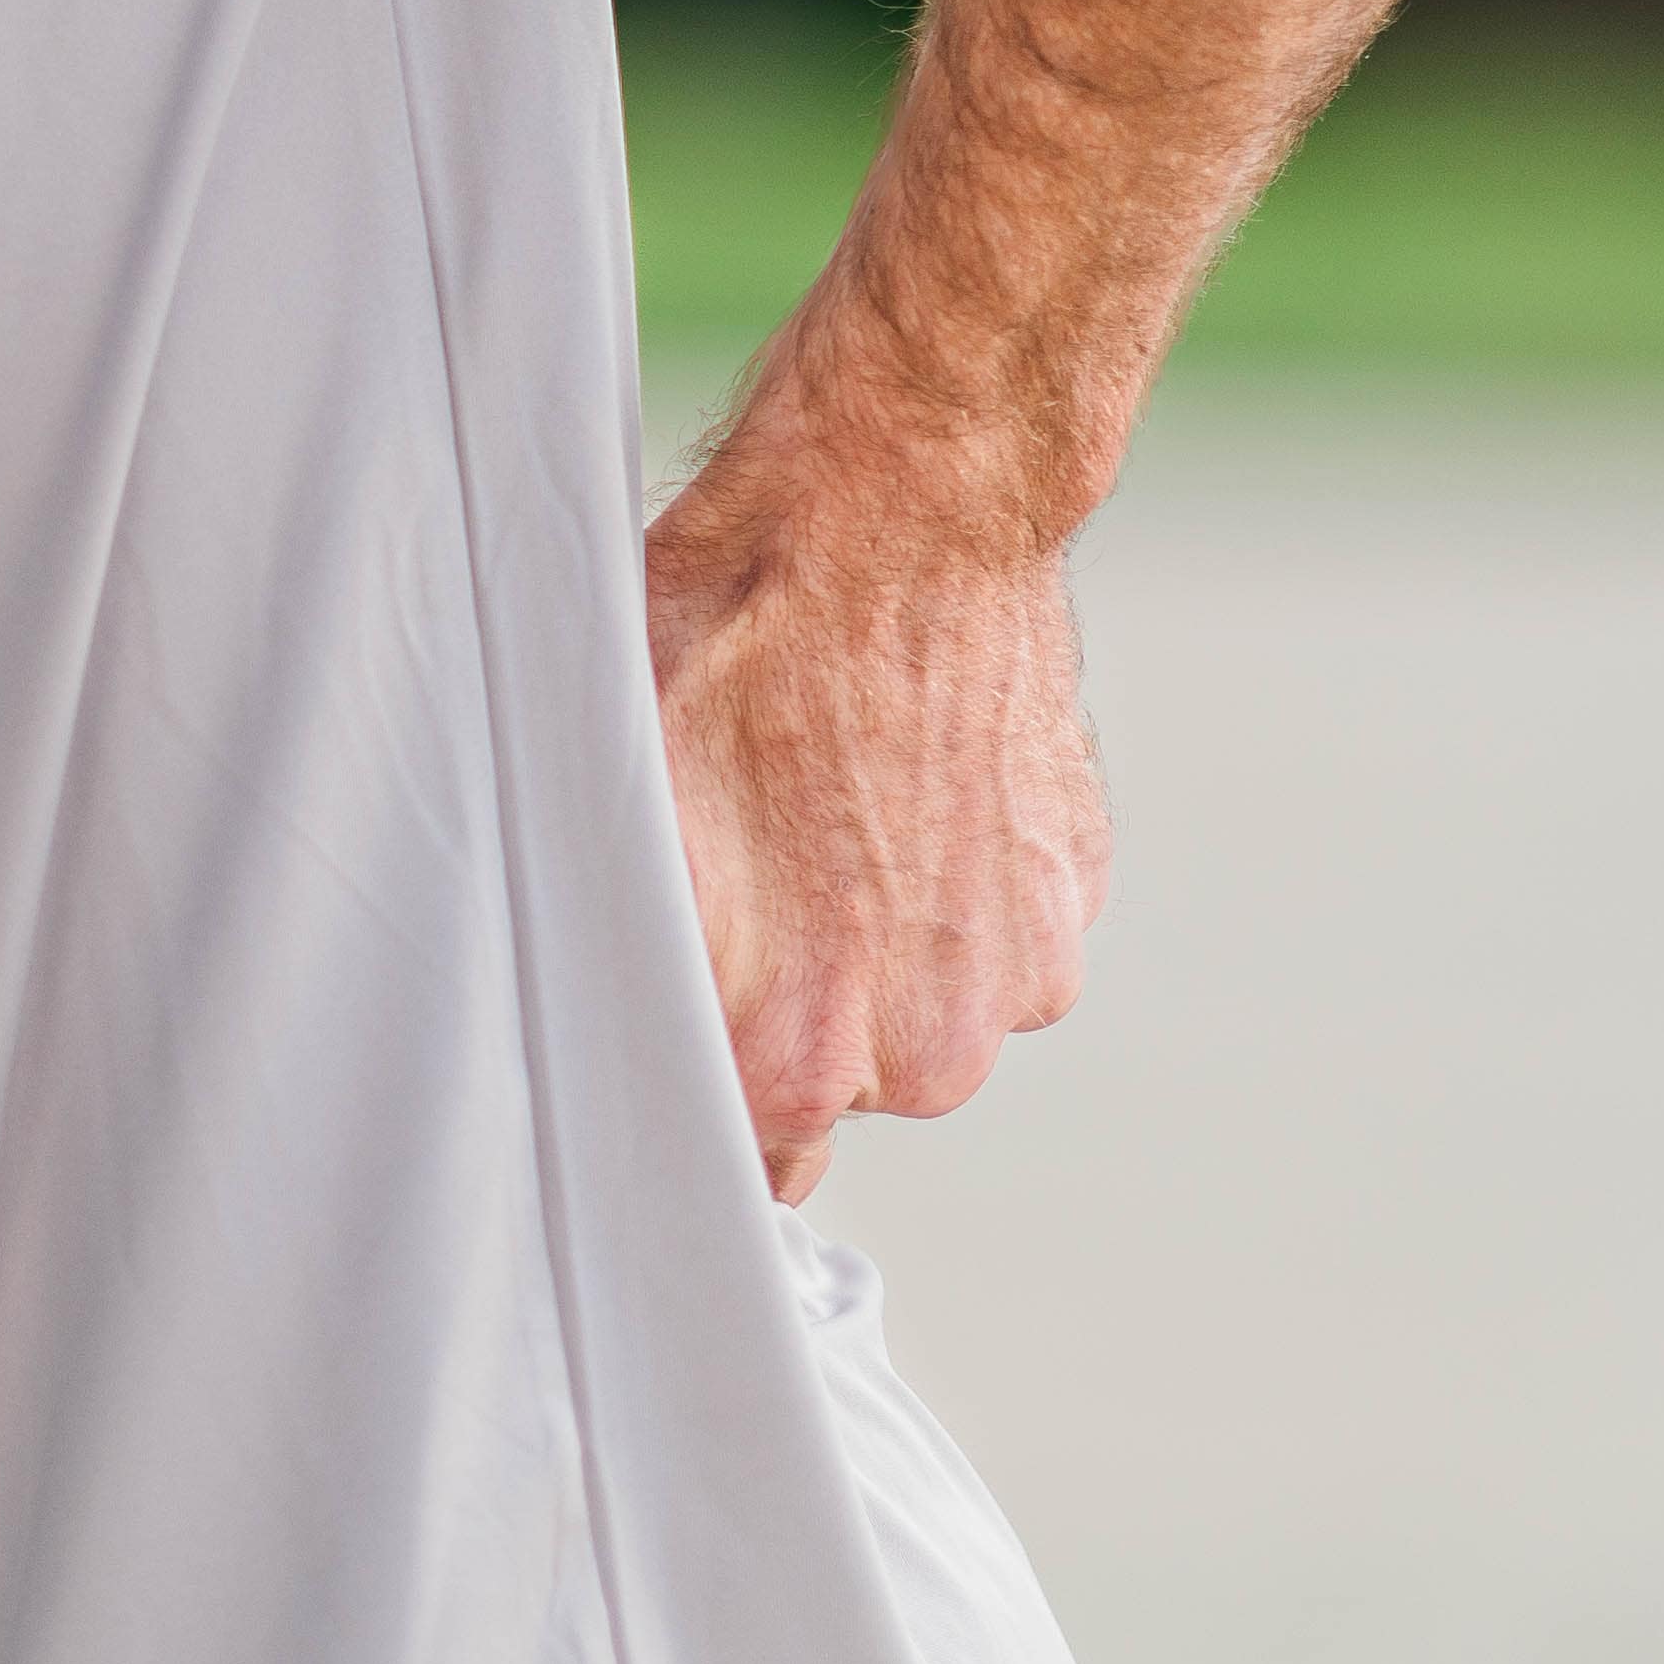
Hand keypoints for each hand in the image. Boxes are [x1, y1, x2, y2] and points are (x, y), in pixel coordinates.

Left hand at [643, 384, 1109, 1202]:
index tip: (674, 1012)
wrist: (903, 504)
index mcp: (799, 1055)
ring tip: (822, 805)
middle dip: (783, 999)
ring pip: (915, 1003)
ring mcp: (1022, 975)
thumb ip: (619, 966)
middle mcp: (930, 1052)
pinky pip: (986, 930)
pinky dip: (945, 877)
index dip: (693, 1083)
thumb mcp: (613, 800)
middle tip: (740, 866)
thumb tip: (589, 1053)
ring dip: (872, 937)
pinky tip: (893, 778)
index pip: (736, 1159)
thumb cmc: (729, 630)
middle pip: (831, 1080)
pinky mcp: (1074, 894)